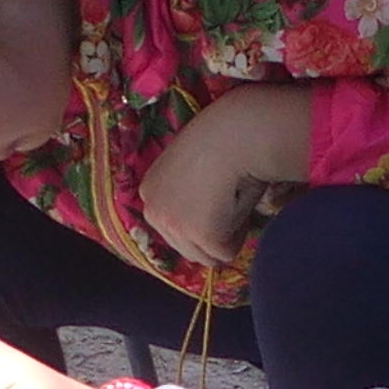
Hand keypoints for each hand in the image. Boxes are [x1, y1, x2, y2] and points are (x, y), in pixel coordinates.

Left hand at [138, 85, 313, 267]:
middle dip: (213, 235)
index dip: (202, 219)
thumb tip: (207, 217)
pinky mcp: (200, 235)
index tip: (217, 198)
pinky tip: (239, 203)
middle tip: (230, 203)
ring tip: (234, 201)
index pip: (173, 228)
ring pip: (207, 256)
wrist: (235, 132)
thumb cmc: (222, 140)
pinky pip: (227, 252)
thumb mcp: (192, 169)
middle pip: (187, 249)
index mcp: (149, 191)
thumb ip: (188, 195)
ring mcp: (174, 225)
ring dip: (226, 235)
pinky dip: (240, 234)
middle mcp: (152, 211)